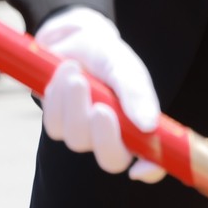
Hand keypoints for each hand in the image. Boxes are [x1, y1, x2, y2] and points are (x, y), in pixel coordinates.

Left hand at [36, 7, 165, 181]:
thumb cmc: (108, 56)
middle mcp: (114, 135)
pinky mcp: (59, 125)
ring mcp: (85, 133)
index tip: (141, 168)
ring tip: (75, 73)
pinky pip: (55, 125)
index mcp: (139, 124)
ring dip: (75, 105)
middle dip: (106, 138)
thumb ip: (136, 94)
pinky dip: (58, 98)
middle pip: (112, 160)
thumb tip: (149, 126)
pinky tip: (64, 74)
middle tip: (102, 109)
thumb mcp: (125, 68)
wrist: (74, 38)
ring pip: (79, 140)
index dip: (150, 169)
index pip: (152, 159)